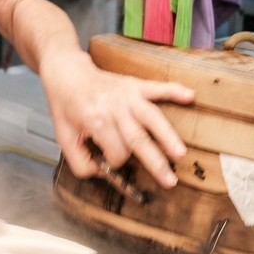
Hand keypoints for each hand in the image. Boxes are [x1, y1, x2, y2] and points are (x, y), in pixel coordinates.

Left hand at [39, 52, 194, 187]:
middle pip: (138, 139)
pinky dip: (174, 90)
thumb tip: (101, 173)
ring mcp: (126, 94)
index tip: (112, 159)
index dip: (116, 161)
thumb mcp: (63, 138)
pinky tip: (190, 96)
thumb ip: (80, 162)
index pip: (116, 151)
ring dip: (168, 136)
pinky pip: (157, 87)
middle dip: (155, 163)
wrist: (66, 73)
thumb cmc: (66, 107)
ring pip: (152, 117)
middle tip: (170, 181)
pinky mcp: (134, 84)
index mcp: (94, 120)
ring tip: (180, 153)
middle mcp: (113, 107)